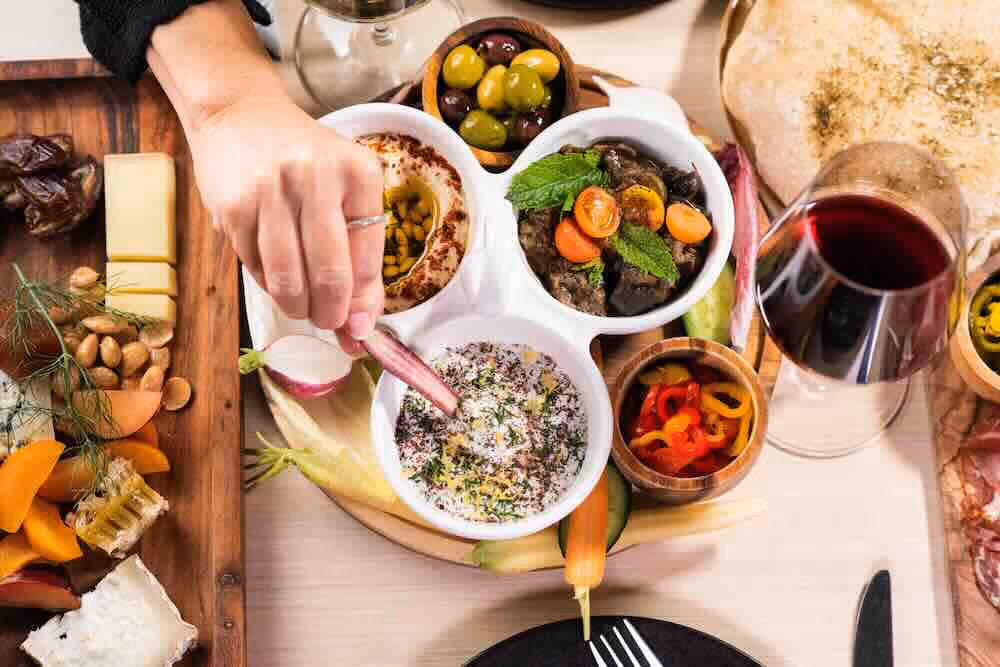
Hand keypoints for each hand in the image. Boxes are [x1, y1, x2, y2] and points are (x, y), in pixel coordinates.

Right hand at [188, 94, 384, 350]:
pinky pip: (257, 269)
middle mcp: (316, 177)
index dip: (364, 304)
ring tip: (303, 306)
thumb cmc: (306, 161)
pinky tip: (276, 275)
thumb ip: (360, 255)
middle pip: (330, 276)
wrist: (240, 115)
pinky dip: (270, 285)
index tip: (360, 329)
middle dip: (331, 315)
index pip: (368, 259)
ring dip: (298, 308)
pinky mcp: (234, 209)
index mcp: (358, 172)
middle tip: (329, 322)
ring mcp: (271, 192)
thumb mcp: (346, 190)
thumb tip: (361, 328)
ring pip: (289, 281)